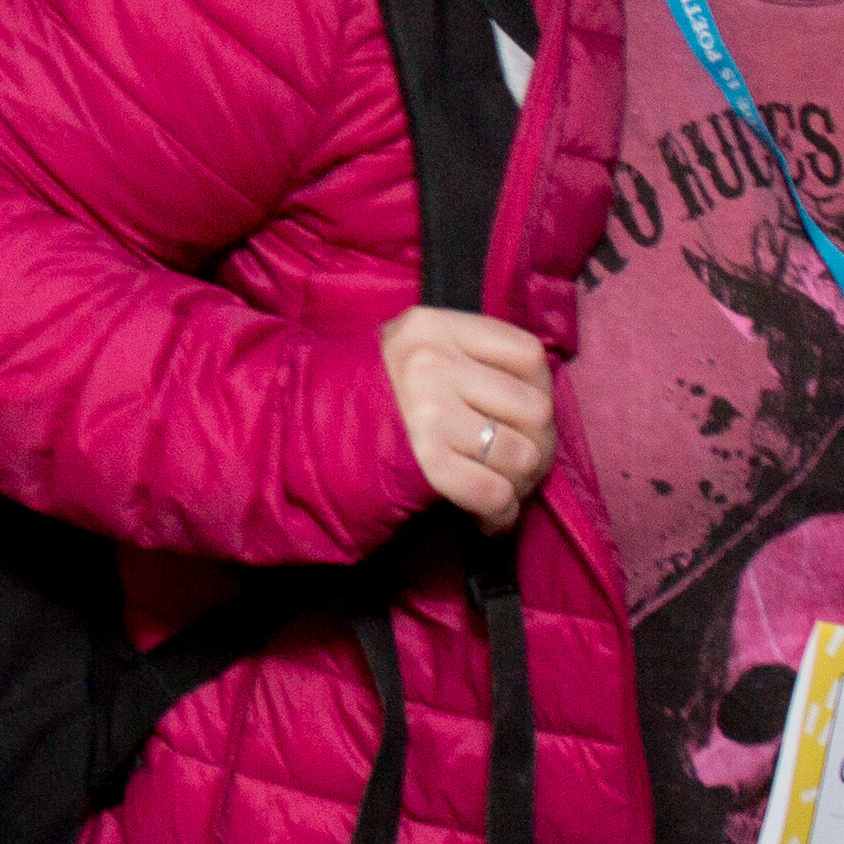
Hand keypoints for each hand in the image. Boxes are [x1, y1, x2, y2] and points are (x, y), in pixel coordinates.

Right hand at [381, 306, 556, 529]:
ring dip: (519, 484)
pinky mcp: (424, 460)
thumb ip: (471, 358)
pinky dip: (499, 515)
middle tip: (516, 463)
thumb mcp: (415, 350)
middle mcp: (432, 362)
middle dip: (536, 446)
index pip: (527, 354)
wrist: (303, 431)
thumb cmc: (373, 394)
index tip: (521, 414)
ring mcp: (427, 411)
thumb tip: (541, 403)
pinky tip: (487, 517)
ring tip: (499, 489)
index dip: (540, 390)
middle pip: (534, 409)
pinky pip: (494, 493)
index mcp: (434, 326)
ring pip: (521, 455)